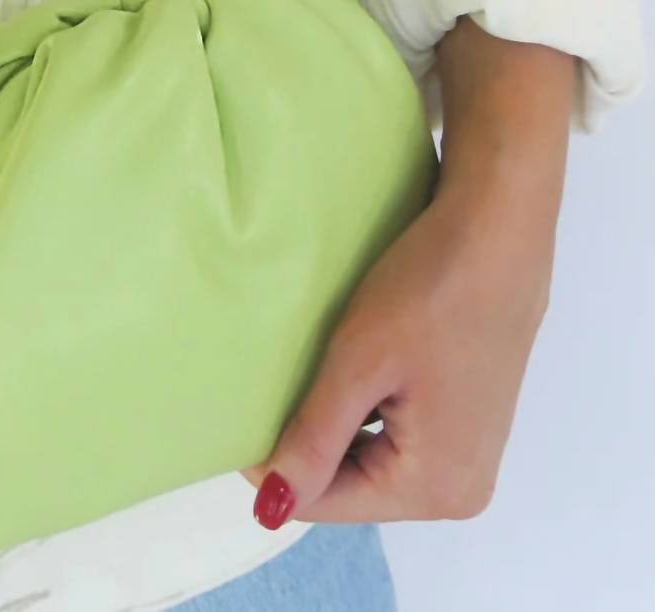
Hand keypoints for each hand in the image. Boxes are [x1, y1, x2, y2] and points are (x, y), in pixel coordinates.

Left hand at [239, 22, 575, 529]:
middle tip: (269, 385)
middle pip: (352, 484)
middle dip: (308, 443)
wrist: (498, 226)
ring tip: (304, 371)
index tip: (236, 415)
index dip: (274, 463)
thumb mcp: (359, 361)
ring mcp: (469, 454)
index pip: (326, 501)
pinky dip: (365, 407)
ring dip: (334, 422)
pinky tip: (346, 367)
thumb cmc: (433, 287)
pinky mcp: (468, 420)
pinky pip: (398, 433)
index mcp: (435, 486)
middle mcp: (459, 487)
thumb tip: (271, 508)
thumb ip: (314, 441)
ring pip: (371, 457)